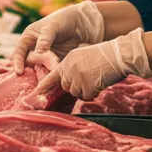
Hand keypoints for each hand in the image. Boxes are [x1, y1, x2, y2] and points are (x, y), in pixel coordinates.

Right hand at [10, 1, 104, 72]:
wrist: (86, 23)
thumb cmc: (66, 19)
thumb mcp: (54, 26)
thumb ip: (46, 37)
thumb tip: (39, 50)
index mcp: (29, 38)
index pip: (19, 52)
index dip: (17, 62)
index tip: (20, 72)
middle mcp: (35, 49)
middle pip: (28, 65)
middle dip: (30, 73)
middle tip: (34, 81)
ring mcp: (46, 58)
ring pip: (40, 71)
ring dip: (42, 77)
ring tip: (47, 81)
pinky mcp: (57, 64)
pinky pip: (52, 73)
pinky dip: (53, 78)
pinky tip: (57, 81)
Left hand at [33, 28, 151, 100]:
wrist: (117, 55)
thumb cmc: (104, 56)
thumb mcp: (82, 57)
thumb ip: (73, 67)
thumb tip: (68, 81)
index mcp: (67, 61)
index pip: (52, 76)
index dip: (44, 87)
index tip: (34, 95)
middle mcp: (68, 69)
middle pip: (66, 87)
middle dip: (76, 87)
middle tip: (89, 78)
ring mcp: (76, 78)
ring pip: (76, 93)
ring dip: (85, 90)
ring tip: (95, 78)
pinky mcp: (85, 86)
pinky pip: (86, 96)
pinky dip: (93, 93)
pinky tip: (99, 83)